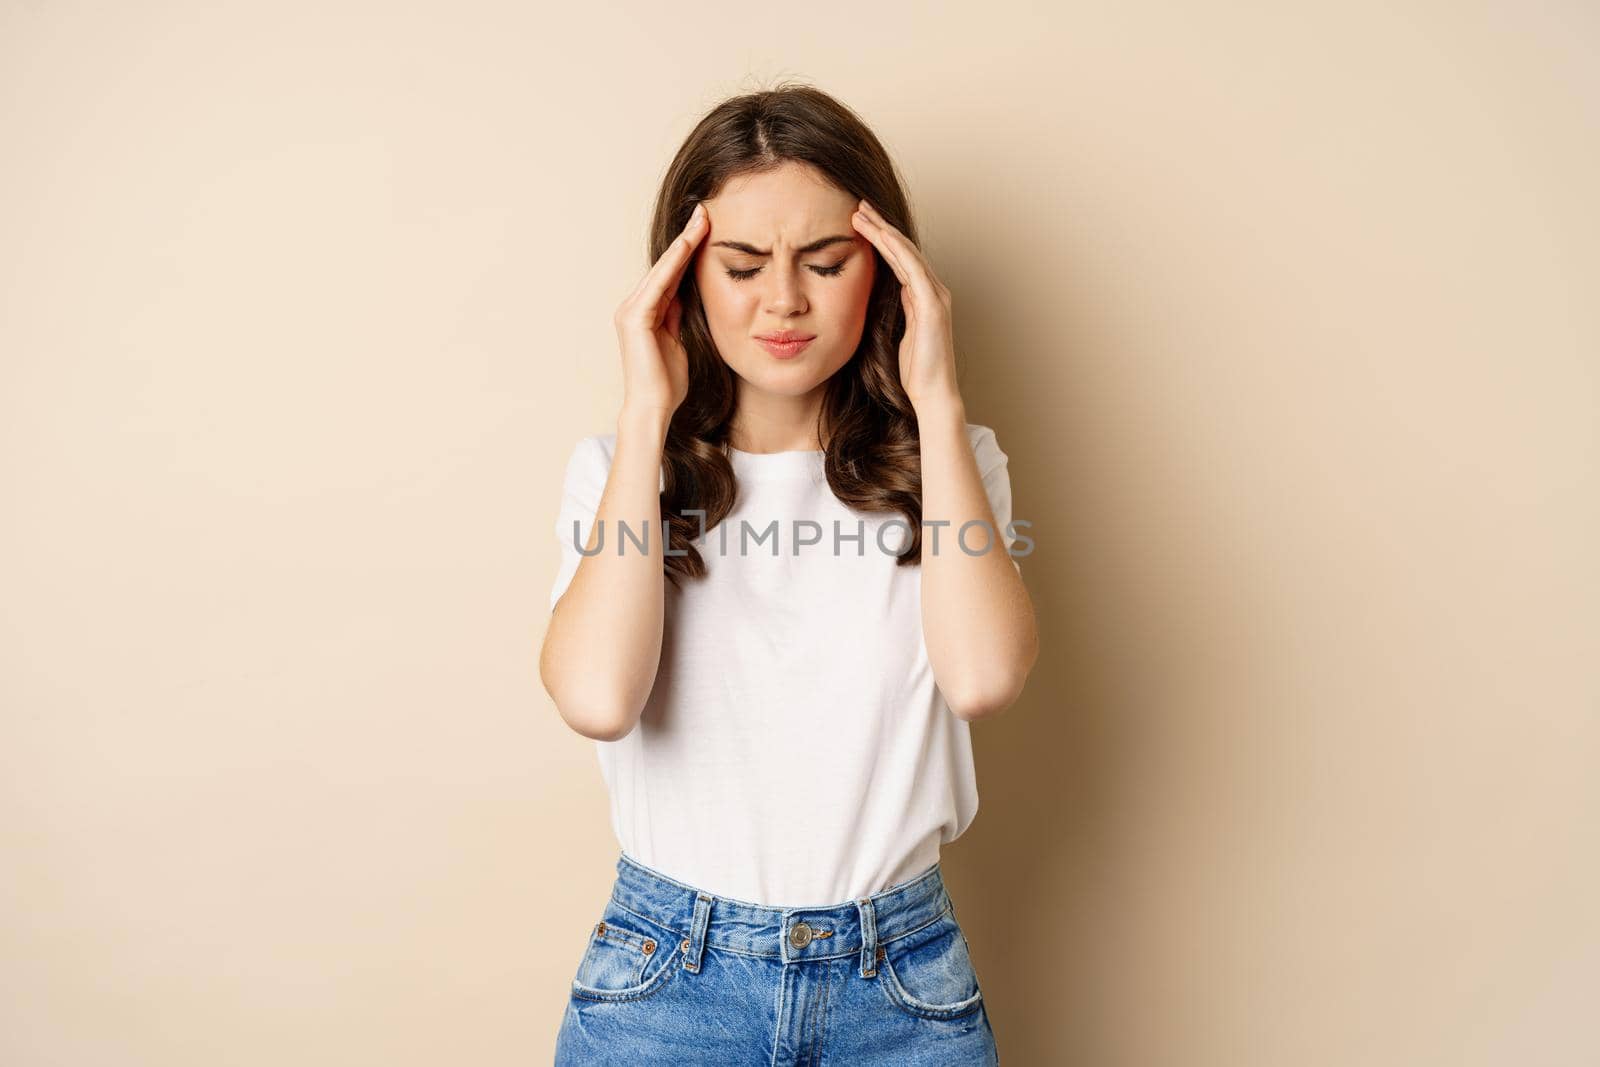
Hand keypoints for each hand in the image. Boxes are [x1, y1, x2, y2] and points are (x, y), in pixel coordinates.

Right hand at [613, 202, 707, 419]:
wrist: (654, 407)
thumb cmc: (668, 382)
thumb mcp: (680, 340)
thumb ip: (679, 316)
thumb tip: (687, 294)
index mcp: (646, 312)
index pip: (671, 274)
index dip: (689, 250)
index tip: (707, 227)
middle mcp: (634, 306)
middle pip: (666, 265)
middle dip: (687, 237)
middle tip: (705, 211)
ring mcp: (631, 310)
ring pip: (663, 269)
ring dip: (683, 243)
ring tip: (702, 219)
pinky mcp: (635, 318)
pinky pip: (658, 284)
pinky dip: (674, 263)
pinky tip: (688, 244)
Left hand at [850, 198, 961, 413]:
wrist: (932, 394)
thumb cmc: (913, 371)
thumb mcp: (895, 333)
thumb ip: (892, 311)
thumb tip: (880, 295)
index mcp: (923, 297)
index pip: (900, 259)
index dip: (880, 238)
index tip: (858, 222)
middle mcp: (933, 290)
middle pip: (903, 249)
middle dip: (880, 226)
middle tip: (857, 206)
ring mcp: (935, 295)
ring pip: (906, 252)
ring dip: (883, 230)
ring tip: (861, 214)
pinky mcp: (933, 304)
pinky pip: (912, 268)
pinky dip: (896, 249)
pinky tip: (880, 234)